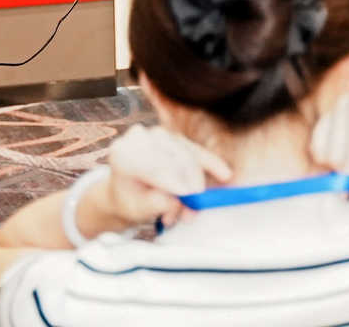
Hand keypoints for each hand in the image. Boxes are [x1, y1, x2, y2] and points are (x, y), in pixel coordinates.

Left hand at [100, 126, 232, 230]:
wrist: (127, 192)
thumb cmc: (130, 200)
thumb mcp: (135, 208)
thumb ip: (154, 204)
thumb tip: (175, 202)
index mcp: (123, 153)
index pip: (153, 165)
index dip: (173, 181)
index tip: (188, 197)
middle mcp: (141, 137)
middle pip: (174, 161)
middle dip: (188, 187)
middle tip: (192, 212)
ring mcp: (161, 135)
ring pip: (189, 157)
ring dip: (197, 184)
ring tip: (192, 210)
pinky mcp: (178, 138)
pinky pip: (199, 152)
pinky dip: (212, 165)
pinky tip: (225, 175)